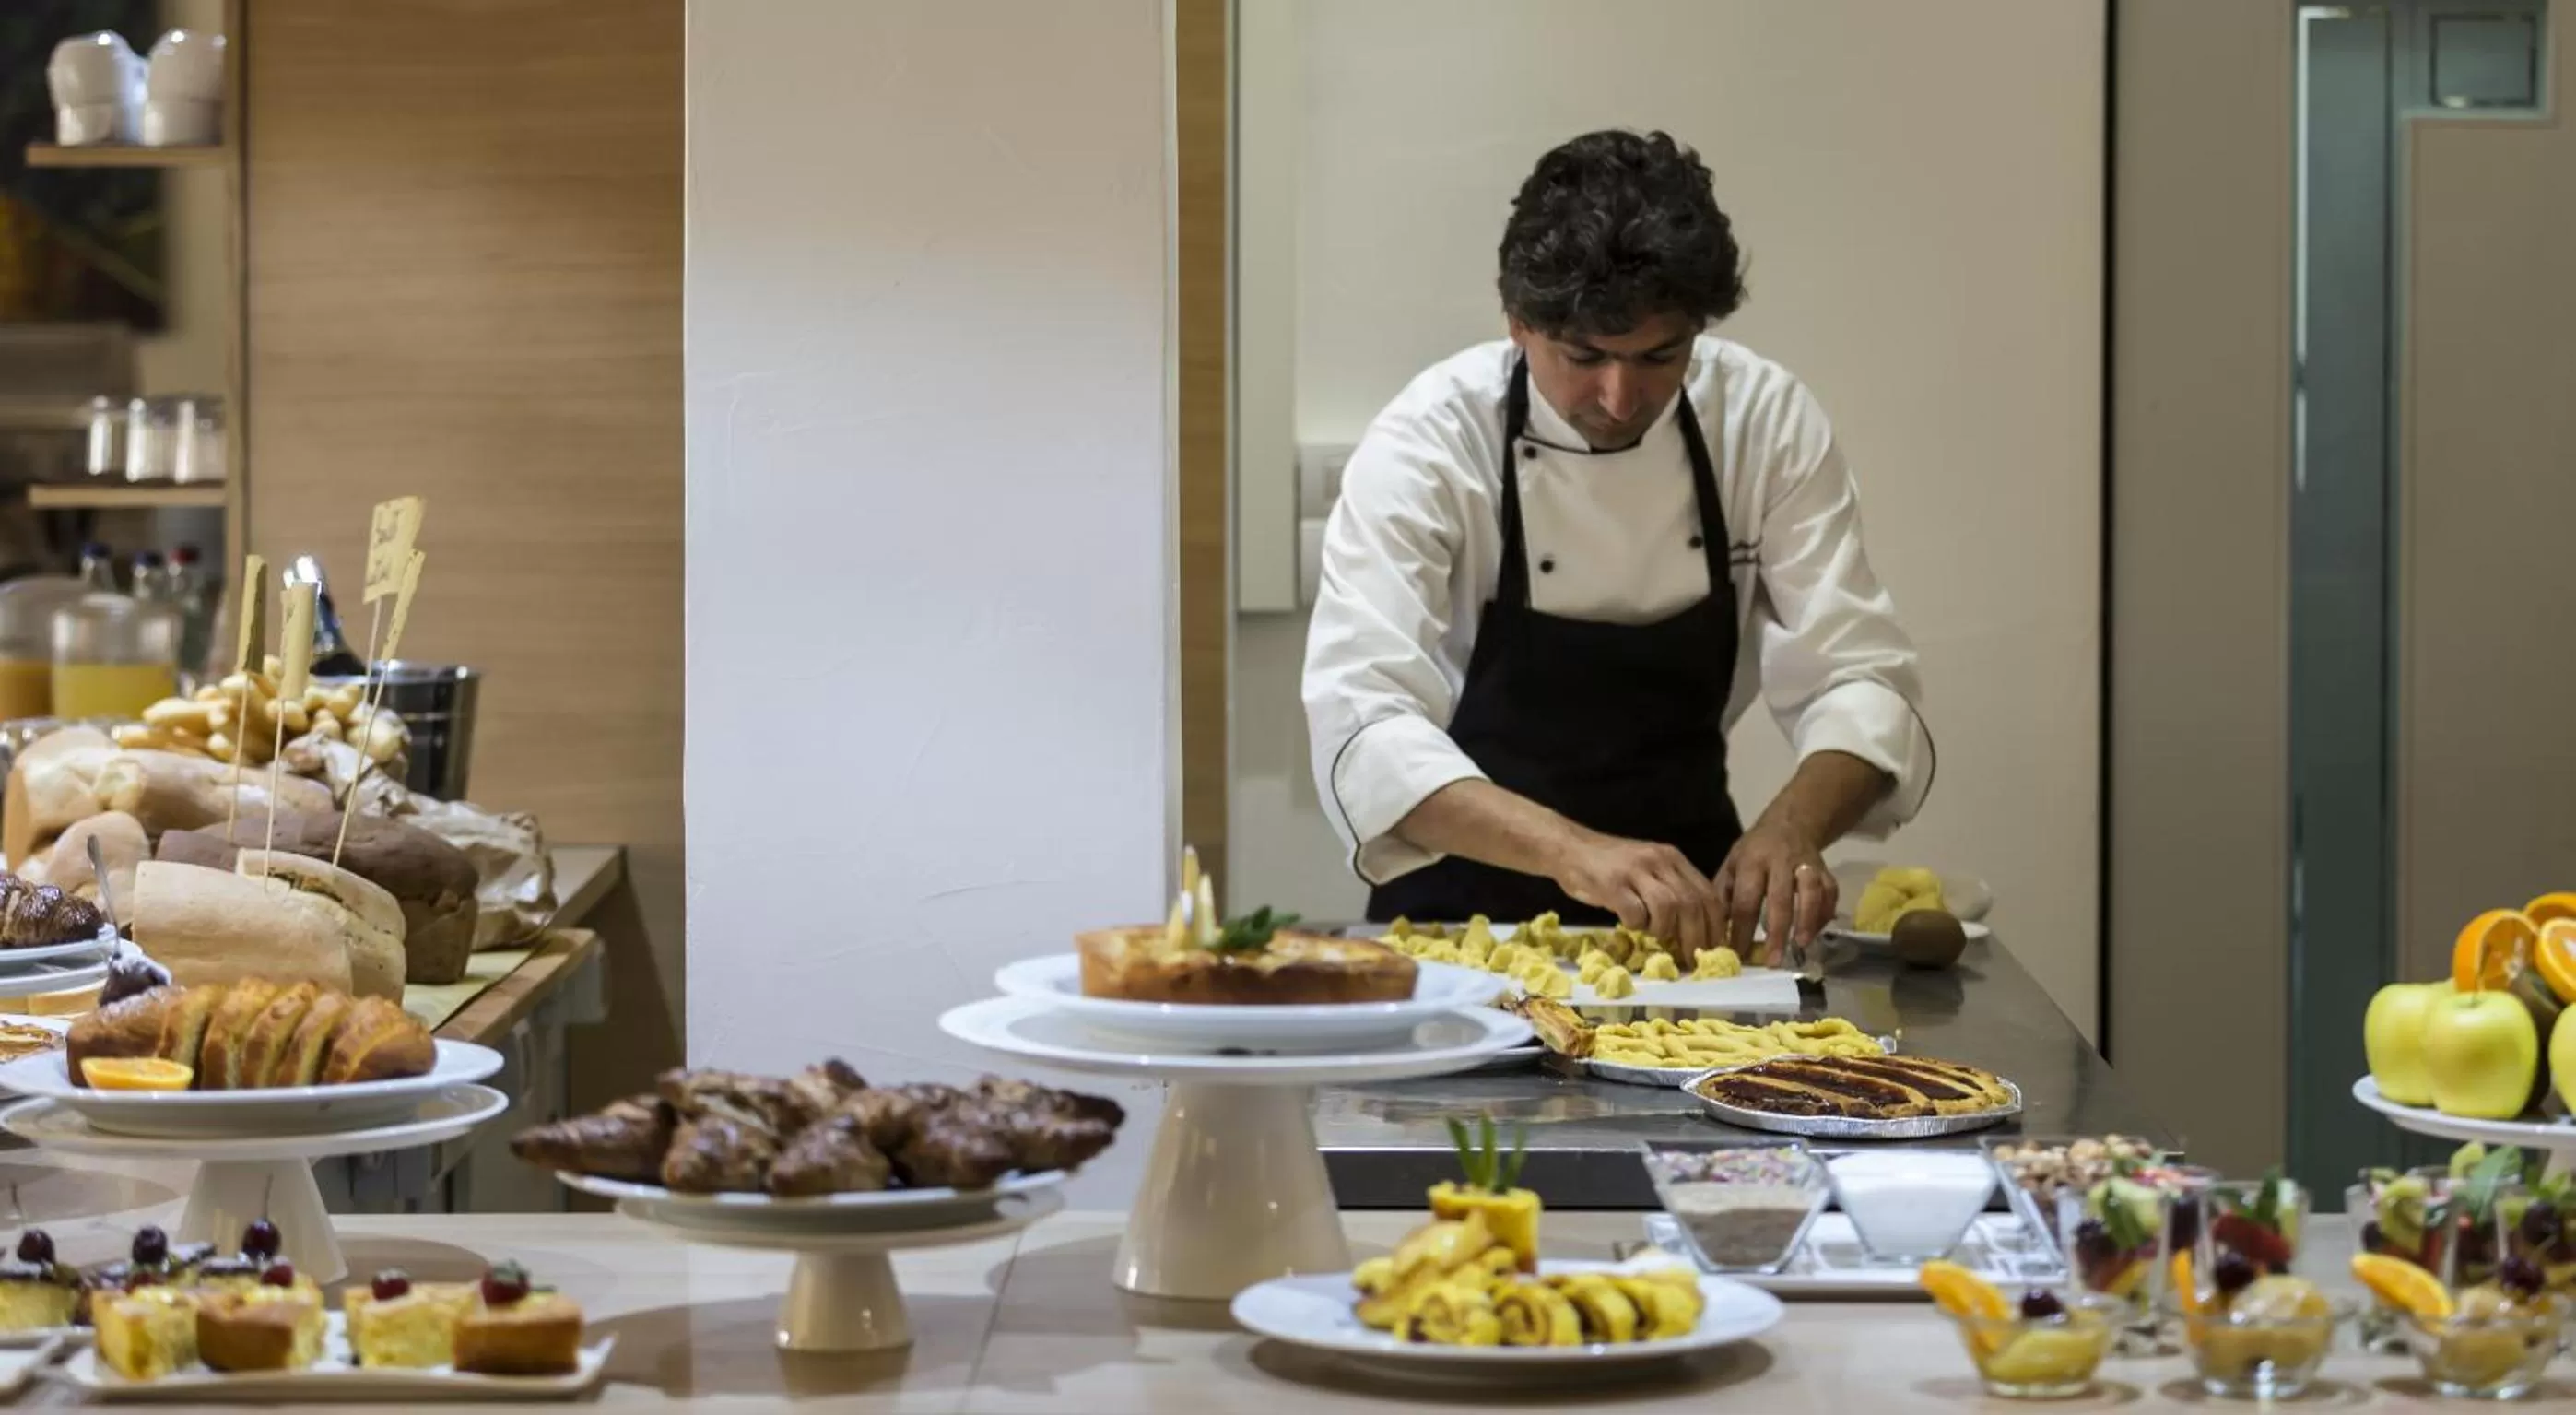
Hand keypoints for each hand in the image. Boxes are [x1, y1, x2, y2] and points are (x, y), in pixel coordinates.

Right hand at [1548, 831, 1724, 963]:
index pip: (1707, 894)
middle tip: (1691, 958)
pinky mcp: (1612, 884)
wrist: (1569, 848)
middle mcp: (1658, 860)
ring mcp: (1635, 871)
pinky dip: (1637, 926)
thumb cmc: (1610, 865)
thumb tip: (1695, 930)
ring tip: (1654, 936)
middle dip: (1696, 937)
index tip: (1714, 947)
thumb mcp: (1648, 869)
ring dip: (1664, 931)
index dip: (1715, 925)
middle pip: (1692, 904)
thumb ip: (1671, 890)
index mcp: (1672, 858)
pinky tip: (1630, 924)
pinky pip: (1635, 913)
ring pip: (1668, 908)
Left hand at [1715, 823, 1835, 966]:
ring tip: (1800, 945)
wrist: (1790, 823)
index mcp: (1752, 862)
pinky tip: (1815, 932)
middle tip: (1773, 961)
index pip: (1746, 900)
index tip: (1738, 953)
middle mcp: (1780, 861)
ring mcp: (1806, 864)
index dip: (1741, 929)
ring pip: (1811, 892)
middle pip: (1780, 898)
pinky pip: (1830, 893)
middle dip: (1777, 932)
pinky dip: (1825, 914)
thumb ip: (1725, 896)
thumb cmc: (1754, 851)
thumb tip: (1718, 933)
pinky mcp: (1826, 870)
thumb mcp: (1732, 864)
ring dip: (1808, 920)